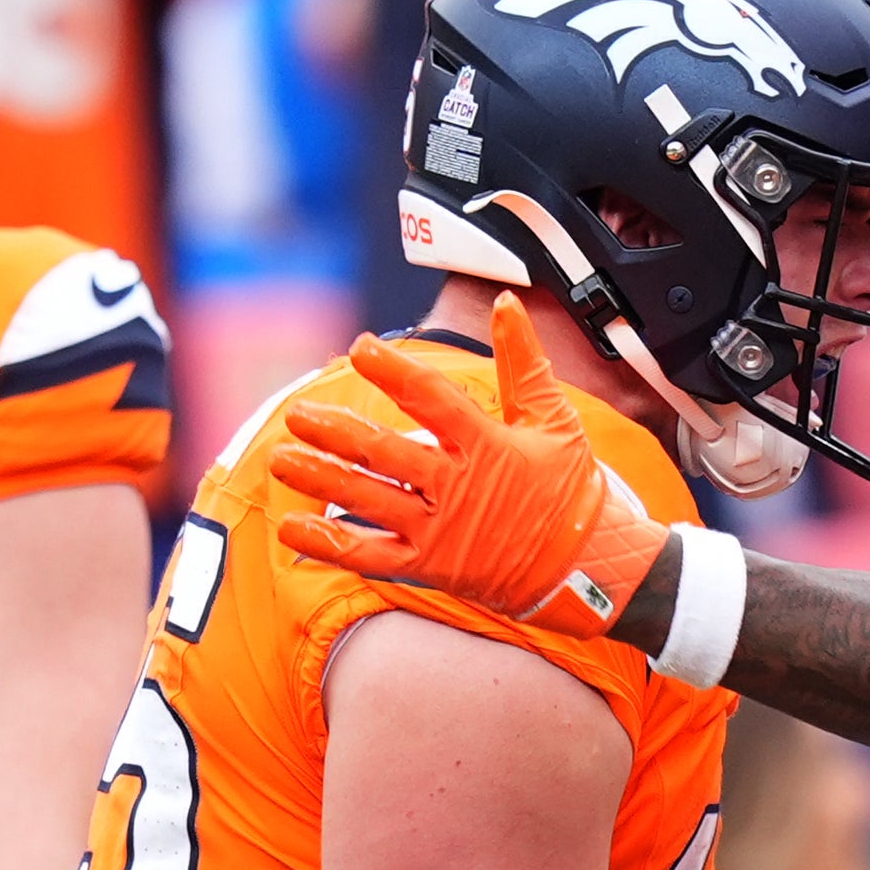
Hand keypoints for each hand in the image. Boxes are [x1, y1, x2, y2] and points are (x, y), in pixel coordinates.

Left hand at [269, 303, 662, 634]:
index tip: (361, 348)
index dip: (394, 371)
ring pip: (368, 499)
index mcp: (486, 444)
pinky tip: (292, 531)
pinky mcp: (431, 565)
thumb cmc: (571, 490)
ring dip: (320, 478)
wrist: (589, 567)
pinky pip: (371, 555)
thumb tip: (507, 302)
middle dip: (336, 431)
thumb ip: (524, 361)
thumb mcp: (555, 420)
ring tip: (280, 459)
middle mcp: (456, 486)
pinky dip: (329, 546)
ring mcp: (440, 529)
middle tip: (298, 413)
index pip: (432, 398)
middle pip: (384, 451)